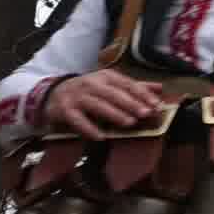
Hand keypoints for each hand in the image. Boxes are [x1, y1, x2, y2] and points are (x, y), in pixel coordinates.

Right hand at [43, 68, 169, 139]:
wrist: (53, 93)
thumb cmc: (89, 90)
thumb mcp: (110, 85)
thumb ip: (134, 87)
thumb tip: (160, 88)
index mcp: (106, 77)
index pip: (127, 84)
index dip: (142, 94)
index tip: (156, 105)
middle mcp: (91, 84)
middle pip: (113, 94)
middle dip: (131, 104)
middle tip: (146, 114)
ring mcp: (77, 96)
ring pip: (97, 105)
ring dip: (114, 114)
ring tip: (129, 123)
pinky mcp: (65, 110)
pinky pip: (77, 120)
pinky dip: (89, 128)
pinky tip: (100, 136)